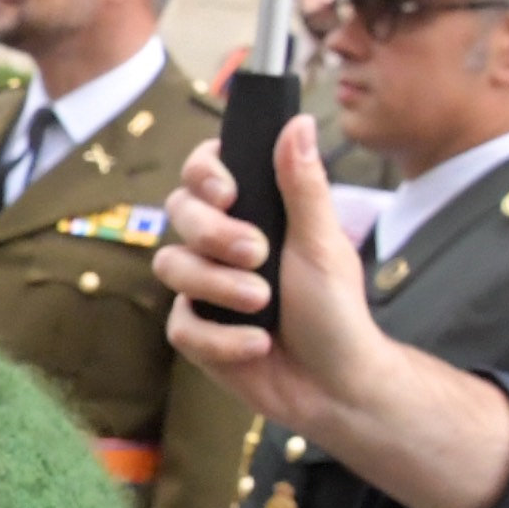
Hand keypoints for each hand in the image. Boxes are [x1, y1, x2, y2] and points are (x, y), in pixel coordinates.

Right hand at [154, 118, 508, 507]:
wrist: (336, 384)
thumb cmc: (337, 311)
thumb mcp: (323, 243)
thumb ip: (303, 185)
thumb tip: (296, 123)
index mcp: (254, 214)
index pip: (206, 171)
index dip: (204, 172)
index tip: (227, 192)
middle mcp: (221, 245)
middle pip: (178, 211)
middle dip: (212, 232)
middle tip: (257, 253)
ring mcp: (204, 288)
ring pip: (171, 266)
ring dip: (219, 285)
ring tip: (262, 304)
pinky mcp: (195, 334)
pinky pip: (181, 325)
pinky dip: (222, 337)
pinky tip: (259, 344)